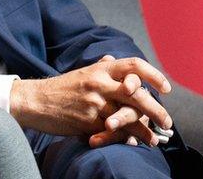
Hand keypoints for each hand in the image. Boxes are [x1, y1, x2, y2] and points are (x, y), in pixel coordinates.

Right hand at [9, 55, 172, 141]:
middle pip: (137, 94)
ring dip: (145, 130)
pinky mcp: (87, 121)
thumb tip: (114, 59)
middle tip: (167, 122)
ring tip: (154, 139)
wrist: (35, 100)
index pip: (134, 65)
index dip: (154, 75)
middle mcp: (99, 83)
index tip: (166, 88)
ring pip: (128, 116)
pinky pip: (112, 131)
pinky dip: (125, 139)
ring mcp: (94, 102)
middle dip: (156, 110)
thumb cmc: (61, 88)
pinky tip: (134, 143)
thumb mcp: (82, 72)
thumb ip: (101, 67)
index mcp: (100, 69)